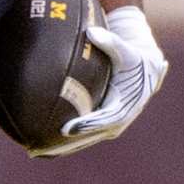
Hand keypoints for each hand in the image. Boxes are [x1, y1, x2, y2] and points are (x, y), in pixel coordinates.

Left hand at [35, 7, 167, 158]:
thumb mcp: (124, 49)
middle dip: (67, 144)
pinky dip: (66, 143)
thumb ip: (109, 41)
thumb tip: (92, 31)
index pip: (103, 120)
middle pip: (90, 136)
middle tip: (43, 146)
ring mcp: (111, 126)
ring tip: (36, 152)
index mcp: (125, 105)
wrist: (147, 68)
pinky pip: (83, 136)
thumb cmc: (133, 57)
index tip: (66, 129)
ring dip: (62, 148)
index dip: (86, 126)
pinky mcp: (103, 126)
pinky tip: (44, 147)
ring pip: (85, 140)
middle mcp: (118, 120)